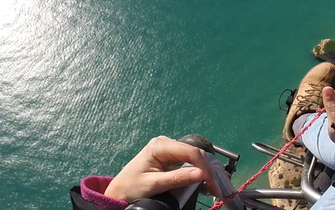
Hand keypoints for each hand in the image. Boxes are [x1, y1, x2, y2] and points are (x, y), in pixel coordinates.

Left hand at [104, 136, 221, 201]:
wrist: (119, 191)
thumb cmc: (132, 187)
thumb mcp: (154, 185)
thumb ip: (177, 178)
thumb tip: (201, 174)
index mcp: (160, 145)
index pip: (190, 152)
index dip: (204, 167)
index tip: (212, 184)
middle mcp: (166, 142)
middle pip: (194, 153)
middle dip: (206, 170)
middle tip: (214, 188)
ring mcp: (169, 149)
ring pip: (194, 157)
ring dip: (203, 171)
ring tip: (210, 186)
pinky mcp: (170, 156)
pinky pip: (188, 162)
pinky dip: (196, 172)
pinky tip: (201, 181)